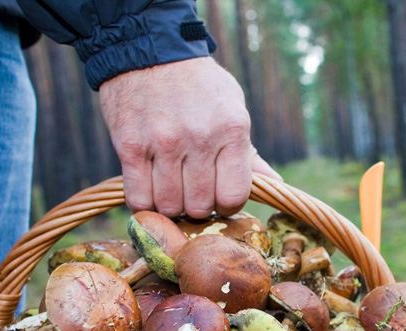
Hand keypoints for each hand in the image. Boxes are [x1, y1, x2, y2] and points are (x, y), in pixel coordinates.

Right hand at [99, 57, 280, 218]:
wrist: (150, 49)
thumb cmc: (198, 84)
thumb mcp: (232, 108)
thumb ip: (248, 152)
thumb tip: (275, 184)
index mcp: (231, 130)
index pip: (234, 196)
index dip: (226, 205)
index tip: (217, 197)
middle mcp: (199, 138)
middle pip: (199, 206)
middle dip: (196, 207)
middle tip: (190, 191)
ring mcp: (163, 143)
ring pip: (168, 206)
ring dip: (169, 205)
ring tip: (169, 188)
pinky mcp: (130, 147)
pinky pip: (138, 198)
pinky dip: (144, 202)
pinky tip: (149, 190)